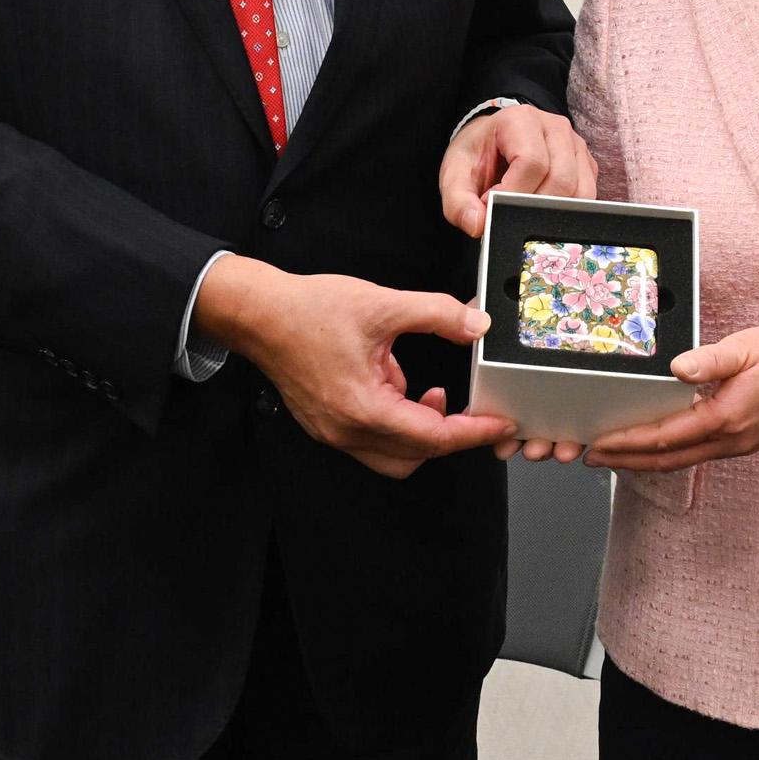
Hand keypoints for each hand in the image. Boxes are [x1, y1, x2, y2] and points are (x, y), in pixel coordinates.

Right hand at [195, 256, 514, 478]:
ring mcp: (334, 432)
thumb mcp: (383, 303)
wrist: (258, 314)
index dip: (473, 432)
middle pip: (416, 455)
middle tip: (477, 412)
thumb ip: (437, 314)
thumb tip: (476, 326)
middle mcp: (346, 430)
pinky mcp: (327, 424)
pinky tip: (398, 383)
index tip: (500, 426)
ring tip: (431, 391)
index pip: (433, 437)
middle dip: (451, 434)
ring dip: (422, 430)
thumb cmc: (307, 310)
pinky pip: (373, 438)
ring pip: (394, 454)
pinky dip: (397, 421)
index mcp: (362, 408)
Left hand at [439, 103, 595, 236]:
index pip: (532, 163)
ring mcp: (575, 145)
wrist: (492, 141)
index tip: (492, 205)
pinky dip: (567, 211)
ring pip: (580, 191)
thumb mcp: (455, 174)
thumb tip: (478, 224)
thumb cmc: (478, 154)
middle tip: (509, 213)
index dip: (513, 193)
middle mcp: (555, 128)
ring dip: (553, 212)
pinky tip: (543, 209)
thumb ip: (458, 201)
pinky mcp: (586, 164)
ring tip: (525, 210)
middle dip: (533, 207)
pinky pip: (587, 195)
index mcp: (521, 120)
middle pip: (561, 180)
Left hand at [582, 316, 758, 474]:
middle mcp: (733, 439)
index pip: (665, 435)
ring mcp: (741, 444)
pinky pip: (700, 452)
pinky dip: (671, 451)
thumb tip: (675, 369)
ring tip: (615, 452)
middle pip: (667, 459)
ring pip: (683, 459)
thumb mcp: (751, 346)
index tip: (598, 440)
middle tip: (591, 456)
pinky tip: (658, 442)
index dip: (627, 440)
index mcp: (728, 416)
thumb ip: (710, 360)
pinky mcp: (747, 439)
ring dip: (646, 458)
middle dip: (626, 460)